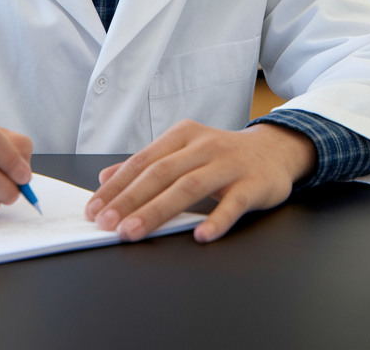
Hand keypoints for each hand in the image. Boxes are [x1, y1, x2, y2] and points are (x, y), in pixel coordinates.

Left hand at [84, 120, 316, 242]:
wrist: (274, 150)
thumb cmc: (222, 155)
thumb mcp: (183, 152)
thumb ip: (146, 165)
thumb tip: (105, 179)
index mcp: (183, 136)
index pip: (143, 162)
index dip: (117, 186)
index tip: (95, 208)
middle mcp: (204, 146)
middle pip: (161, 174)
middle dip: (130, 200)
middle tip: (108, 223)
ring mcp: (230, 164)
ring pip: (190, 187)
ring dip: (159, 211)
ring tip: (135, 231)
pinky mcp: (253, 184)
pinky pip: (233, 204)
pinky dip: (217, 220)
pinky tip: (200, 235)